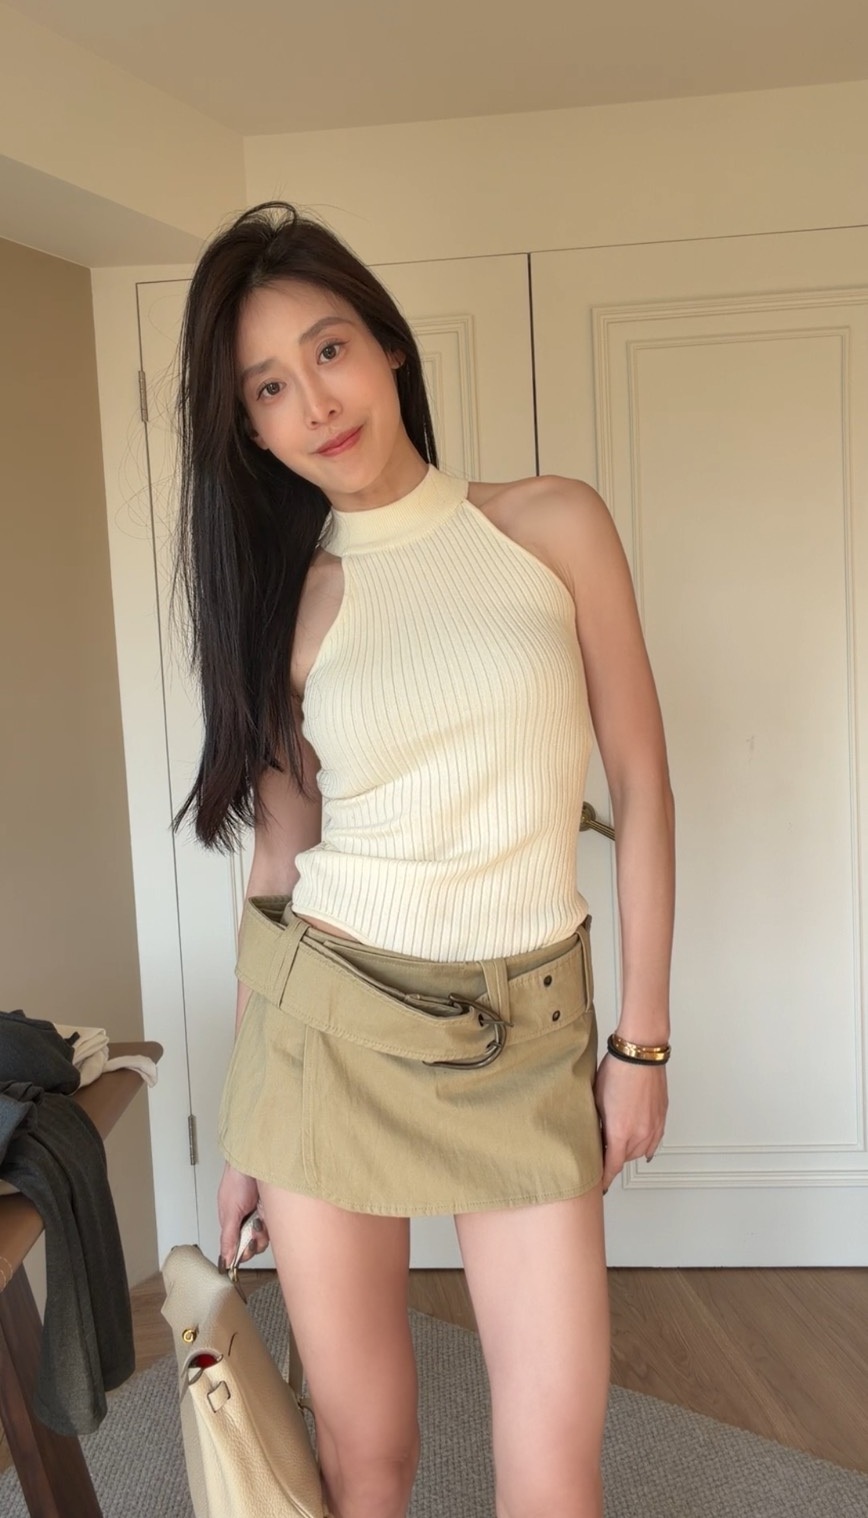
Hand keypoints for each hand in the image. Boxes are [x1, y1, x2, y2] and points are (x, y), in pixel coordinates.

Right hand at [217, 1163, 270, 1266]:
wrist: (254, 1158)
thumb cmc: (236, 1179)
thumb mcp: (230, 1211)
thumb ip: (228, 1237)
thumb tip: (225, 1260)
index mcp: (232, 1223)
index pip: (238, 1248)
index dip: (244, 1252)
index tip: (247, 1248)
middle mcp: (247, 1220)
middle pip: (255, 1244)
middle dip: (256, 1240)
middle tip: (255, 1228)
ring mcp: (261, 1214)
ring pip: (267, 1235)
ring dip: (265, 1230)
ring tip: (261, 1218)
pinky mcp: (273, 1209)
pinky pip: (277, 1224)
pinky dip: (274, 1222)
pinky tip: (268, 1212)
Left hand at [593, 1053, 667, 1193]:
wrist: (640, 1054)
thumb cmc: (617, 1071)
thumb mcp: (597, 1100)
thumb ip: (598, 1124)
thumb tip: (597, 1136)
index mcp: (620, 1132)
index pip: (612, 1166)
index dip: (604, 1178)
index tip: (600, 1185)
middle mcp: (640, 1134)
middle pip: (626, 1159)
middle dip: (614, 1159)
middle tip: (603, 1156)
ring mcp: (654, 1126)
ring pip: (641, 1151)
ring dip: (629, 1151)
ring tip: (619, 1147)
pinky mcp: (661, 1117)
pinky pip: (655, 1141)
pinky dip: (646, 1146)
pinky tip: (643, 1149)